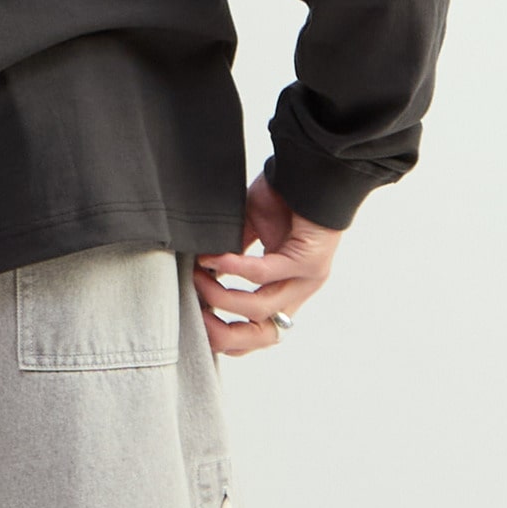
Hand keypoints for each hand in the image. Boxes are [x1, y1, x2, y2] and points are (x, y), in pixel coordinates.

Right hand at [193, 170, 342, 355]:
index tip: (198, 323)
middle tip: (196, 317)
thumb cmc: (282, 197)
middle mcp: (298, 291)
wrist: (310, 168)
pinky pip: (264, 273)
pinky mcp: (309, 261)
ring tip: (198, 277)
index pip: (260, 333)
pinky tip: (213, 259)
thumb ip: (231, 257)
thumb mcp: (250, 232)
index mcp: (286, 289)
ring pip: (259, 308)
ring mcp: (307, 280)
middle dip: (223, 332)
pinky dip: (234, 268)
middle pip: (261, 335)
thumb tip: (198, 273)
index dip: (229, 338)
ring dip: (221, 296)